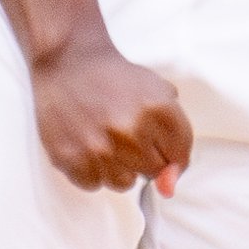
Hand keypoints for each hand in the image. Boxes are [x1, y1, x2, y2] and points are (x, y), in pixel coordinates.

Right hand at [31, 34, 192, 195]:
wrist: (68, 61)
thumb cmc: (115, 78)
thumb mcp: (157, 92)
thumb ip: (176, 138)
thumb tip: (169, 187)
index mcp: (159, 110)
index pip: (180, 156)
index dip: (168, 151)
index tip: (154, 141)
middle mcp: (131, 130)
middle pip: (153, 171)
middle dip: (142, 156)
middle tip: (124, 132)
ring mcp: (100, 147)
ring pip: (124, 183)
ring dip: (117, 167)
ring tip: (105, 139)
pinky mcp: (72, 158)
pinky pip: (93, 184)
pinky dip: (90, 170)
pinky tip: (86, 144)